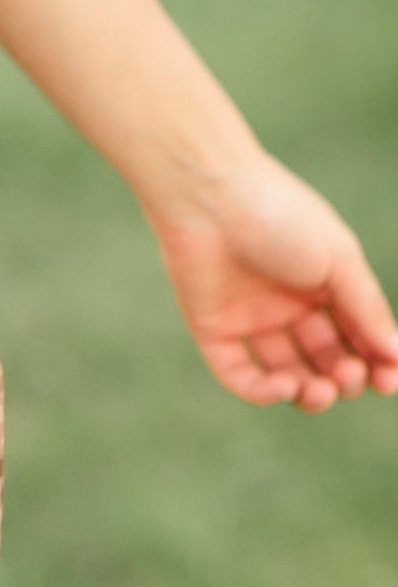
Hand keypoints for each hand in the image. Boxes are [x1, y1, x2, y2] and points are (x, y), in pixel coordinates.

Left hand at [149, 152, 397, 411]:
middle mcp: (287, 303)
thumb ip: (367, 308)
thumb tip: (397, 356)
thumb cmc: (278, 214)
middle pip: (325, 360)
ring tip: (322, 388)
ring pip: (287, 374)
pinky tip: (286, 386)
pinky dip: (264, 392)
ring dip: (310, 394)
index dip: (374, 363)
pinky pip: (238, 375)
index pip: (355, 335)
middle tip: (348, 374)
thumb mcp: (337, 258)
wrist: (207, 192)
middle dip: (345, 378)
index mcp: (321, 282)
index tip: (387, 381)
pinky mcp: (212, 327)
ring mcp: (249, 317)